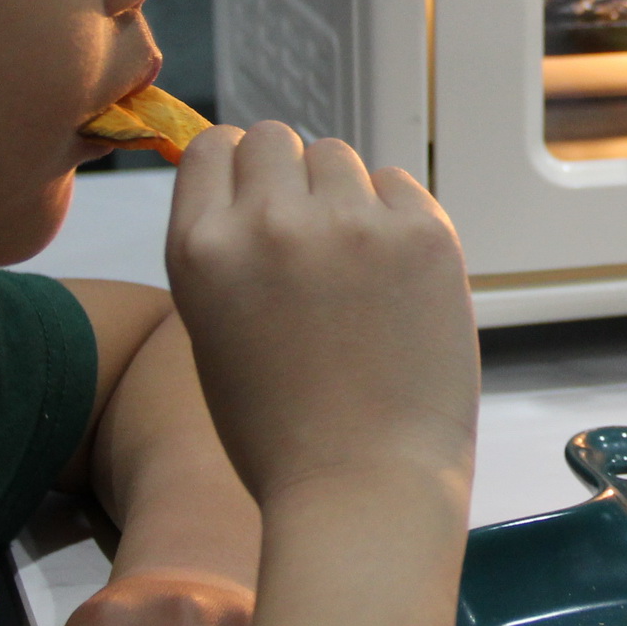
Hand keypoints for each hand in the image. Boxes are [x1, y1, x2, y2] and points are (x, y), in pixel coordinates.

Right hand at [164, 122, 478, 504]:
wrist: (364, 487)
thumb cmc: (281, 432)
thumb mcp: (213, 333)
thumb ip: (229, 253)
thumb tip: (257, 187)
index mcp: (202, 249)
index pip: (213, 146)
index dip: (236, 170)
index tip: (256, 199)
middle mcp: (271, 221)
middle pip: (276, 138)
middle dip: (288, 177)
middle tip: (310, 238)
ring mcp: (352, 223)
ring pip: (340, 157)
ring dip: (343, 196)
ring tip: (354, 271)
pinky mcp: (424, 233)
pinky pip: (399, 185)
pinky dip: (395, 218)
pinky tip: (396, 280)